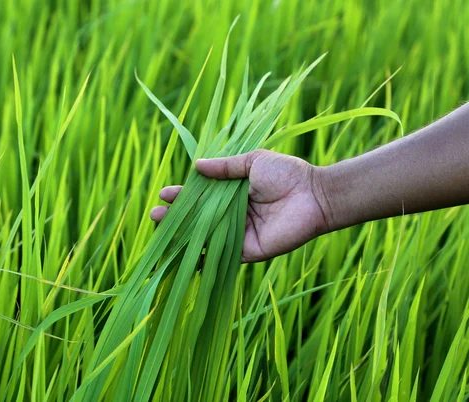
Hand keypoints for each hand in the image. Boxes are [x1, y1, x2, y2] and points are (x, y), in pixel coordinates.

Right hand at [150, 150, 329, 261]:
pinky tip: (184, 257)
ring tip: (161, 230)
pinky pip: (221, 256)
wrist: (314, 196)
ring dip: (182, 236)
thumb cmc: (287, 174)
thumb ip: (225, 167)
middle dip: (175, 217)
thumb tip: (196, 166)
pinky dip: (202, 258)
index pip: (201, 196)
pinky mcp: (247, 251)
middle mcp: (232, 214)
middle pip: (198, 218)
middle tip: (155, 215)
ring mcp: (238, 234)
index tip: (164, 194)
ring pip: (204, 237)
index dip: (182, 196)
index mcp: (232, 193)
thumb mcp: (253, 161)